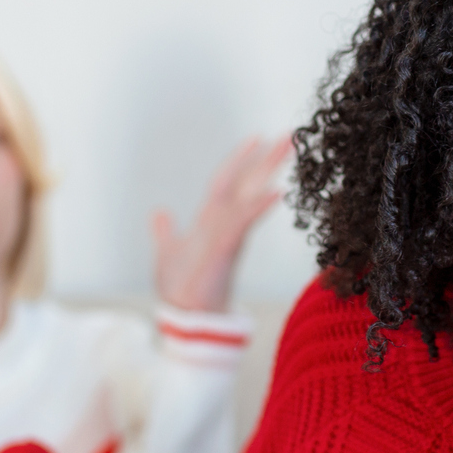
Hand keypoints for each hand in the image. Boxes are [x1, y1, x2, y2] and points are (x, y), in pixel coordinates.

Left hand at [151, 134, 291, 313]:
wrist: (186, 317)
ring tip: (288, 149)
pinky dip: (258, 206)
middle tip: (292, 136)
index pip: (228, 181)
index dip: (241, 160)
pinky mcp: (226, 248)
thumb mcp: (168, 251)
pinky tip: (276, 192)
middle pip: (249, 183)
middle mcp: (225, 222)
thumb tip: (160, 212)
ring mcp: (228, 233)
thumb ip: (167, 231)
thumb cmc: (181, 289)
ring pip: (251, 195)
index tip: (258, 138)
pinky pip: (244, 221)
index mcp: (212, 220)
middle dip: (269, 159)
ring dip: (269, 170)